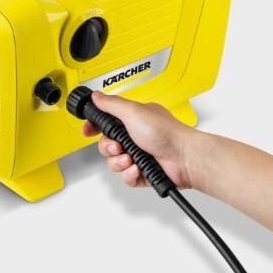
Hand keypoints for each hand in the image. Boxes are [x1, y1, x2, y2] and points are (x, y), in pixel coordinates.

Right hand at [82, 91, 202, 188]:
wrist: (184, 157)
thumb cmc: (166, 132)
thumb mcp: (133, 112)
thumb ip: (111, 104)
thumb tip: (97, 96)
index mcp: (133, 118)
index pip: (106, 121)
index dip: (94, 126)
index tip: (87, 130)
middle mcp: (136, 135)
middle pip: (107, 144)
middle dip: (108, 148)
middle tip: (117, 146)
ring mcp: (140, 154)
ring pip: (114, 162)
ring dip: (119, 162)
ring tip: (130, 158)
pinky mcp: (144, 171)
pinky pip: (126, 177)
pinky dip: (130, 174)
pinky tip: (138, 168)